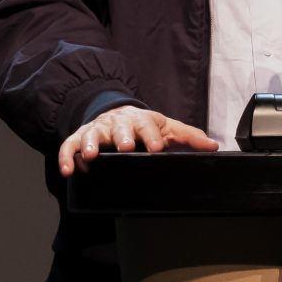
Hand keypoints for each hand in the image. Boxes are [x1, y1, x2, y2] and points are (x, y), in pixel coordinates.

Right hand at [57, 106, 219, 175]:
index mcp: (141, 120)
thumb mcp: (167, 127)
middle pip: (120, 127)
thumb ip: (189, 137)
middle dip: (122, 137)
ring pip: (92, 134)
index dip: (151, 136)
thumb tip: (213, 146)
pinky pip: (70, 145)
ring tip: (91, 156)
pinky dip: (67, 156)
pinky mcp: (81, 136)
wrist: (115, 111)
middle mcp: (118, 123)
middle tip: (125, 147)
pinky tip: (68, 170)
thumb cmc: (143, 125)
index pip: (147, 126)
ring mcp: (98, 129)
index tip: (156, 147)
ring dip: (91, 144)